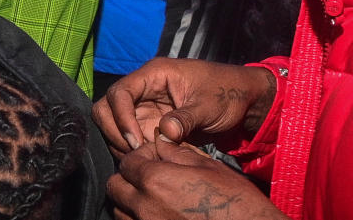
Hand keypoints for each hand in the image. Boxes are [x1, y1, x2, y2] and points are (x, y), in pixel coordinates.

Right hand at [93, 58, 275, 155]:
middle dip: (115, 131)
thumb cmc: (226, 93)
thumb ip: (186, 118)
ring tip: (144, 159)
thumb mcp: (208, 105)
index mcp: (154, 75)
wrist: (242, 102)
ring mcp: (145, 107)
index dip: (121, 116)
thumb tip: (164, 134)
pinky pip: (130, 135)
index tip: (136, 141)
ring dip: (122, 142)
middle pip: (107, 106)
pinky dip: (132, 149)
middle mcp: (144, 90)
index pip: (120, 91)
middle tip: (135, 153)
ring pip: (114, 123)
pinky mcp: (150, 124)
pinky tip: (149, 159)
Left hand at [108, 134, 287, 219]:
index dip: (140, 157)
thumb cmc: (237, 204)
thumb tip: (159, 140)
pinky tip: (160, 217)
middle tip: (150, 180)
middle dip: (129, 180)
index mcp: (156, 180)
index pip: (127, 162)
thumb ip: (176, 152)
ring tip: (155, 201)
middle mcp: (145, 207)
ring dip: (131, 204)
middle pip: (115, 188)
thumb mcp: (208, 167)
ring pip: (121, 212)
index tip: (154, 159)